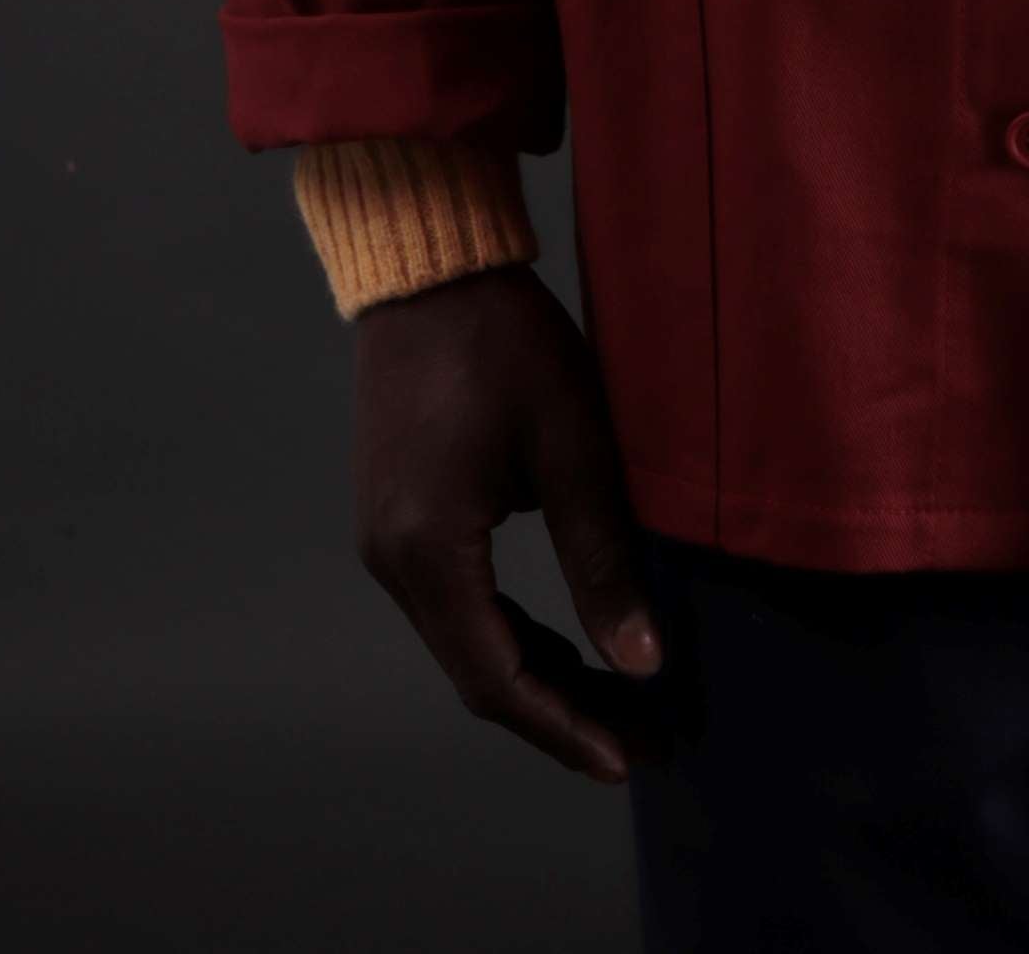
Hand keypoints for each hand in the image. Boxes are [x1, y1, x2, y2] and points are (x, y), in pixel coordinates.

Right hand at [353, 263, 663, 783]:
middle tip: (637, 740)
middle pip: (476, 672)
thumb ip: (604, 558)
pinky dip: (507, 631)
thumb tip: (643, 661)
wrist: (431, 270)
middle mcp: (392, 562)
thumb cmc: (505, 344)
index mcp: (429, 551)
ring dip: (534, 674)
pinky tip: (560, 641)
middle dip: (557, 712)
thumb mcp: (574, 446)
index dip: (563, 726)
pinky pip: (453, 603)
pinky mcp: (396, 518)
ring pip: (464, 641)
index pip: (498, 677)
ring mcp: (385, 542)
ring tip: (612, 702)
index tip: (626, 759)